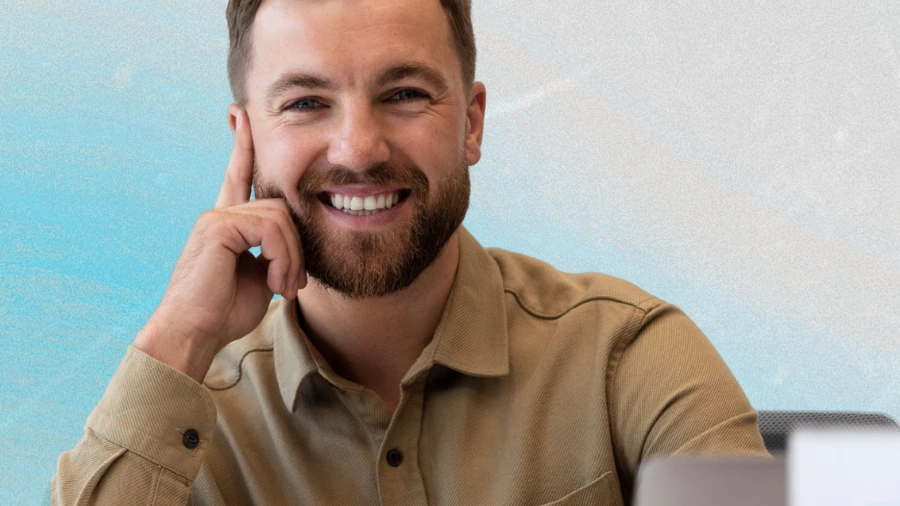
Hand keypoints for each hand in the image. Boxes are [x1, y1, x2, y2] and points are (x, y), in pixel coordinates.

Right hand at [134, 109, 305, 381]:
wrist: (193, 333)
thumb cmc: (223, 313)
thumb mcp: (258, 279)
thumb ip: (273, 254)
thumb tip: (295, 252)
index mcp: (227, 224)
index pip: (239, 177)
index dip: (243, 147)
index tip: (240, 114)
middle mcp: (219, 215)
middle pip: (280, 208)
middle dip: (296, 248)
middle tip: (292, 285)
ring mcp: (216, 218)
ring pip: (280, 219)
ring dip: (291, 258)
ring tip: (283, 287)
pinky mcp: (218, 227)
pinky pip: (271, 230)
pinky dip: (282, 258)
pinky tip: (274, 282)